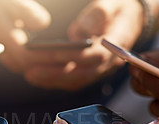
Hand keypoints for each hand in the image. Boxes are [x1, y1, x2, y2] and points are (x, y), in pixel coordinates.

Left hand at [25, 0, 143, 89]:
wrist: (129, 20)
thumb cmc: (118, 9)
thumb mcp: (113, 3)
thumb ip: (100, 12)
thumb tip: (82, 29)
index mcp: (117, 44)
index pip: (95, 55)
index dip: (73, 56)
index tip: (51, 52)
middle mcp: (109, 62)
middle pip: (82, 74)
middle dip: (56, 74)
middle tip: (31, 71)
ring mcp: (99, 70)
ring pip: (76, 80)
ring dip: (52, 80)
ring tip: (30, 75)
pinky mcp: (90, 72)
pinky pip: (72, 80)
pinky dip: (54, 80)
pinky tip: (37, 76)